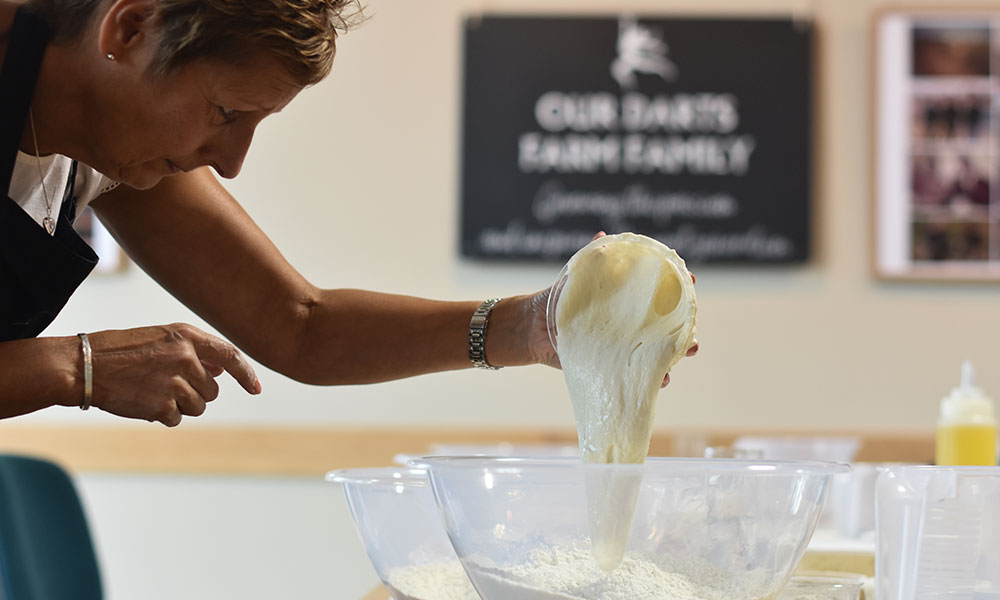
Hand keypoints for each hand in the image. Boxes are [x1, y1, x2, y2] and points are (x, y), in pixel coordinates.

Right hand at [86, 323, 259, 426]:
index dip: (246, 374)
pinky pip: (177, 419)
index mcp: (187, 337)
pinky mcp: (162, 405)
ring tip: (153, 391)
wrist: (84, 366)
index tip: (256, 388)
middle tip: (167, 385)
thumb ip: (193, 351)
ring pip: (198, 406)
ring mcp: (175, 382)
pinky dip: (164, 415)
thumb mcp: (160, 338)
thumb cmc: (120, 350)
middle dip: (196, 393)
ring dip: (180, 405)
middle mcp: (185, 358)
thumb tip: (220, 370)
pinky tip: (144, 401)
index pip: (230, 356)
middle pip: (212, 390)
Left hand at [528, 232, 698, 385]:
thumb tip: (602, 236)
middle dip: (685, 328)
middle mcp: (630, 324)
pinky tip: (661, 380)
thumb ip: (593, 258)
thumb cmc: (558, 300)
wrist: (532, 329)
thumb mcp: (577, 277)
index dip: (679, 285)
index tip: (690, 279)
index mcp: (627, 301)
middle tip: (693, 332)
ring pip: (658, 352)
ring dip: (674, 355)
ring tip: (683, 355)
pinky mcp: (613, 366)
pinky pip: (637, 374)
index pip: (660, 292)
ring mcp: (624, 346)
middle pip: (666, 325)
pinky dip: (652, 379)